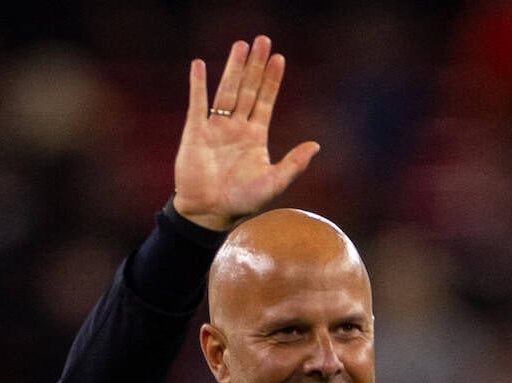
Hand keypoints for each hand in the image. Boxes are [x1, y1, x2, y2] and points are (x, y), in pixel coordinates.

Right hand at [173, 36, 319, 230]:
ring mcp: (215, 128)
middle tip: (262, 40)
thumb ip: (294, 164)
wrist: (209, 212)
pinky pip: (197, 104)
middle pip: (247, 89)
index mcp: (255, 136)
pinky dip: (198, 85)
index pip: (266, 101)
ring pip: (226, 91)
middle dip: (255, 66)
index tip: (279, 58)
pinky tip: (199, 65)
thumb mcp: (274, 183)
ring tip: (240, 45)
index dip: (272, 80)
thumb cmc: (243, 202)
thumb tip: (316, 145)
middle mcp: (236, 128)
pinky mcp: (195, 132)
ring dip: (233, 68)